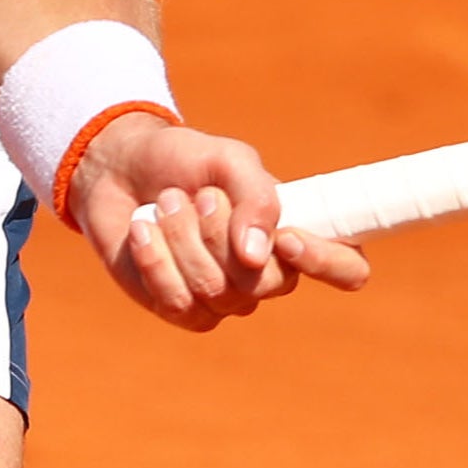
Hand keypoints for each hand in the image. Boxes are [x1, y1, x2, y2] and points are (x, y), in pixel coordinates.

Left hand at [72, 111, 369, 331]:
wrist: (120, 169)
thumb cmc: (186, 161)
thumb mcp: (228, 159)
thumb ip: (257, 197)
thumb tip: (258, 255)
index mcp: (297, 233)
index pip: (347, 268)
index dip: (326, 261)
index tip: (286, 237)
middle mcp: (268, 274)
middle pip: (265, 284)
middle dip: (221, 234)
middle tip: (200, 195)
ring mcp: (225, 297)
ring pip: (216, 291)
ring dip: (182, 239)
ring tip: (166, 203)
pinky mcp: (182, 308)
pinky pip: (177, 302)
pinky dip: (155, 260)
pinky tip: (142, 231)